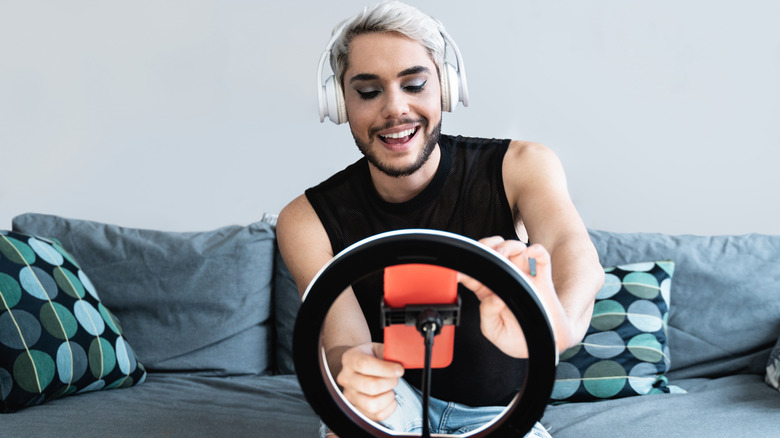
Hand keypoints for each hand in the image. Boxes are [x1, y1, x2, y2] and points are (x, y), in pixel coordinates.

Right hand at [335, 342, 403, 421]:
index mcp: (350, 359)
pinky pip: (376, 415)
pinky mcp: (356, 409)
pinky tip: (390, 398)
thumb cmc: (372, 357)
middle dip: (390, 383)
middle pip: (369, 386)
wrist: (359, 367)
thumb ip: (389, 352)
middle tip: (396, 378)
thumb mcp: (378, 349)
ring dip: (388, 397)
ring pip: (371, 404)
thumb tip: (403, 360)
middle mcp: (345, 378)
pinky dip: (388, 408)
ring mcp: (349, 396)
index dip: (385, 369)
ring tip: (391, 389)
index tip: (400, 370)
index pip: (364, 365)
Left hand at [458, 237, 559, 357]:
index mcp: (490, 292)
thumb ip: (488, 315)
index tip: (459, 271)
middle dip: (486, 247)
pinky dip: (538, 251)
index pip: (475, 274)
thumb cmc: (519, 339)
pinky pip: (543, 258)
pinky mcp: (543, 280)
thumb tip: (494, 297)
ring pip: (516, 249)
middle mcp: (506, 281)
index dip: (466, 269)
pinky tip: (531, 253)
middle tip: (484, 255)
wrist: (545, 345)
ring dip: (508, 245)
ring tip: (503, 255)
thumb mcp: (495, 332)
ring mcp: (524, 278)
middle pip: (494, 253)